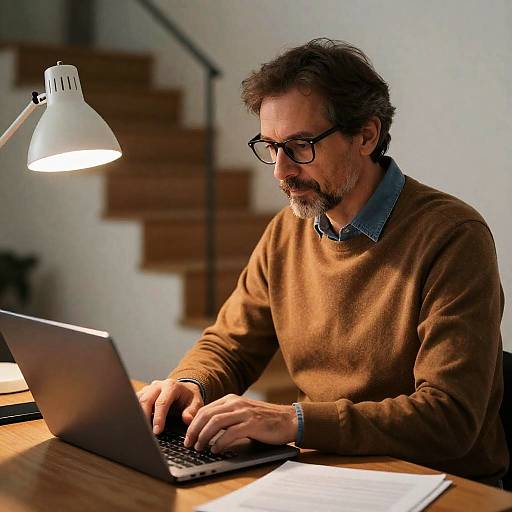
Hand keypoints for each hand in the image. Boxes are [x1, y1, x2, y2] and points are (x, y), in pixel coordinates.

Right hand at [136, 379, 203, 434]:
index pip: (162, 402)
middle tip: (144, 433)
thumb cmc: (189, 398)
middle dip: (143, 417)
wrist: (184, 390)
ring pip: (137, 400)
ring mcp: (149, 388)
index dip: (158, 417)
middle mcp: (158, 385)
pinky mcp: (143, 393)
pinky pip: (134, 402)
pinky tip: (135, 424)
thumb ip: (192, 411)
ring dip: (136, 415)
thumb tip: (187, 419)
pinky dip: (133, 412)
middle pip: (146, 400)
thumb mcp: (196, 403)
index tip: (157, 431)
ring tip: (139, 430)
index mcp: (171, 386)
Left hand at [183, 394, 297, 452]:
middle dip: (194, 431)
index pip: (205, 409)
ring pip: (215, 422)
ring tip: (200, 448)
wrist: (289, 419)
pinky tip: (216, 450)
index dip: (193, 424)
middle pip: (207, 415)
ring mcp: (244, 412)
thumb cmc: (265, 420)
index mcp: (232, 399)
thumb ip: (227, 417)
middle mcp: (236, 403)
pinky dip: (220, 443)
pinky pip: (231, 433)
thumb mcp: (242, 413)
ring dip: (204, 436)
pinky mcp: (253, 423)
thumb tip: (206, 430)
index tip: (188, 437)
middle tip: (189, 444)